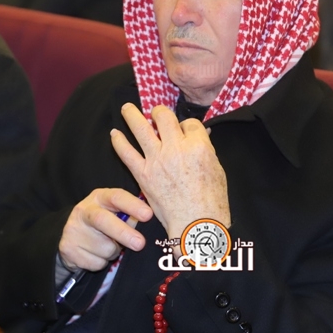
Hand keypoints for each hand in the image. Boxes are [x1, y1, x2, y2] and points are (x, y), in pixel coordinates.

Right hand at [58, 188, 152, 272]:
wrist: (72, 238)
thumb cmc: (103, 224)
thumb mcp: (116, 214)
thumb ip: (131, 216)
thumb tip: (151, 223)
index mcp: (100, 197)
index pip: (116, 196)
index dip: (133, 205)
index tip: (148, 215)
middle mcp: (84, 210)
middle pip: (103, 220)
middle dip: (124, 233)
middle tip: (140, 244)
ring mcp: (73, 229)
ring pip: (104, 247)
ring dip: (114, 252)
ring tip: (109, 246)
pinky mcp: (68, 249)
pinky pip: (96, 262)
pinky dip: (102, 262)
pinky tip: (97, 254)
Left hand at [110, 103, 230, 253]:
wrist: (196, 224)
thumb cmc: (212, 201)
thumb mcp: (217, 169)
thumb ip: (205, 150)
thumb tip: (200, 137)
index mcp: (198, 146)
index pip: (190, 123)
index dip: (187, 126)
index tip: (185, 131)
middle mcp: (176, 149)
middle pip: (164, 117)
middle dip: (160, 112)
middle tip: (156, 113)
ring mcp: (157, 161)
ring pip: (141, 128)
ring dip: (132, 115)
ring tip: (127, 108)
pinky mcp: (143, 175)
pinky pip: (127, 154)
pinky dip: (119, 142)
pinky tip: (115, 134)